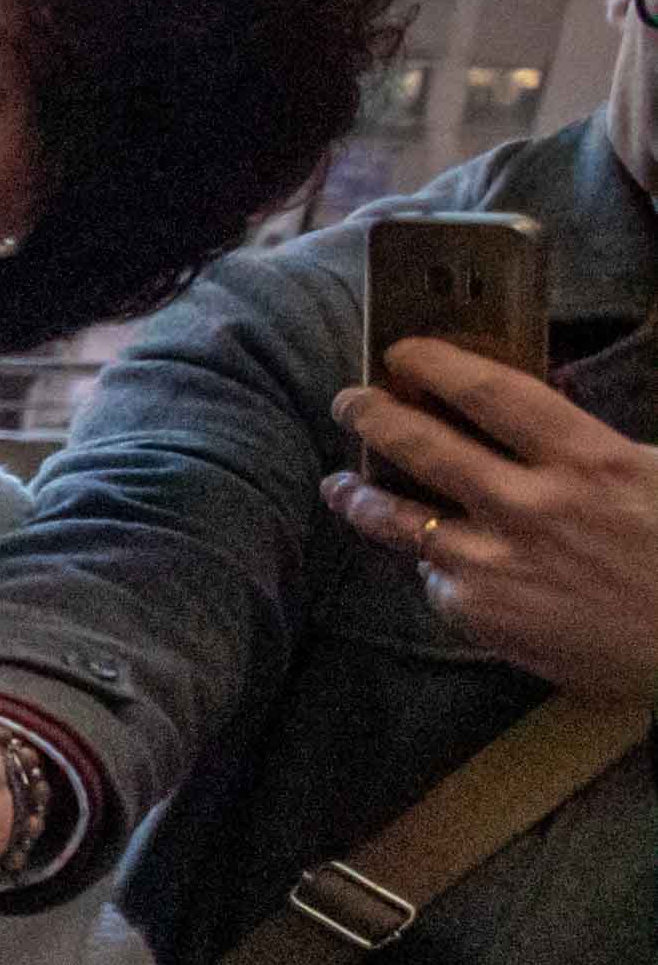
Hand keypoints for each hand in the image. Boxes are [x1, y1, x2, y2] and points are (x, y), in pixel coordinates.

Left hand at [327, 341, 657, 702]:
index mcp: (589, 460)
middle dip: (375, 417)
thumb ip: (582, 446)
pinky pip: (435, 575)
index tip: (404, 353)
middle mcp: (532, 506)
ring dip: (360, 497)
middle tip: (348, 401)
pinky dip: (431, 562)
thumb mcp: (649, 476)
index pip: (493, 393)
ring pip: (401, 519)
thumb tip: (522, 413)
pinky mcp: (477, 612)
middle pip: (426, 447)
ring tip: (338, 484)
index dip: (438, 365)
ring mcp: (496, 561)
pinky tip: (427, 558)